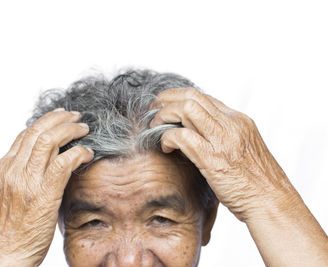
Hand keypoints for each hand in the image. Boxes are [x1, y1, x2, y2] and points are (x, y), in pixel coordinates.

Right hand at [0, 108, 93, 266]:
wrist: (7, 254)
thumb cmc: (12, 228)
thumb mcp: (12, 193)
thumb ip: (25, 173)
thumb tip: (49, 158)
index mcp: (3, 168)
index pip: (25, 134)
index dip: (45, 121)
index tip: (60, 116)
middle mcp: (12, 169)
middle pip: (37, 131)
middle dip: (59, 119)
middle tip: (76, 116)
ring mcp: (26, 180)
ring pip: (49, 140)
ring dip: (70, 130)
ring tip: (84, 128)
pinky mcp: (43, 192)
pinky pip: (64, 162)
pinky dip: (78, 153)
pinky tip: (87, 153)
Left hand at [149, 88, 297, 221]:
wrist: (271, 202)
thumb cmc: (256, 181)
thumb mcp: (242, 149)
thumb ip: (223, 136)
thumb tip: (195, 133)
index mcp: (239, 120)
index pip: (204, 97)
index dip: (179, 98)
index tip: (165, 105)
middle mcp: (231, 124)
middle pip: (192, 96)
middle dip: (167, 99)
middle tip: (153, 111)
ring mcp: (222, 139)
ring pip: (186, 109)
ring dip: (164, 115)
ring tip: (155, 128)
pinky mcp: (212, 157)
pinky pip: (181, 136)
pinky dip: (167, 138)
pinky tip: (165, 148)